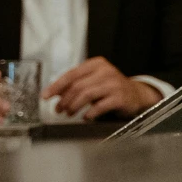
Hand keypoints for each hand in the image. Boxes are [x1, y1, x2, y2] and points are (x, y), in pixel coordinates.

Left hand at [45, 57, 160, 120]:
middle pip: (78, 85)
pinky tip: (85, 117)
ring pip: (86, 95)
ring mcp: (114, 84)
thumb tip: (55, 93)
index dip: (56, 86)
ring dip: (74, 106)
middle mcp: (106, 71)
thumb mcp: (93, 81)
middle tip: (58, 109)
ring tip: (69, 113)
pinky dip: (89, 113)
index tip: (46, 96)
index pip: (72, 74)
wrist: (135, 94)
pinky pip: (99, 106)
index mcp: (97, 64)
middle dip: (64, 99)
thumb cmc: (110, 88)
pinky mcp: (120, 97)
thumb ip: (76, 84)